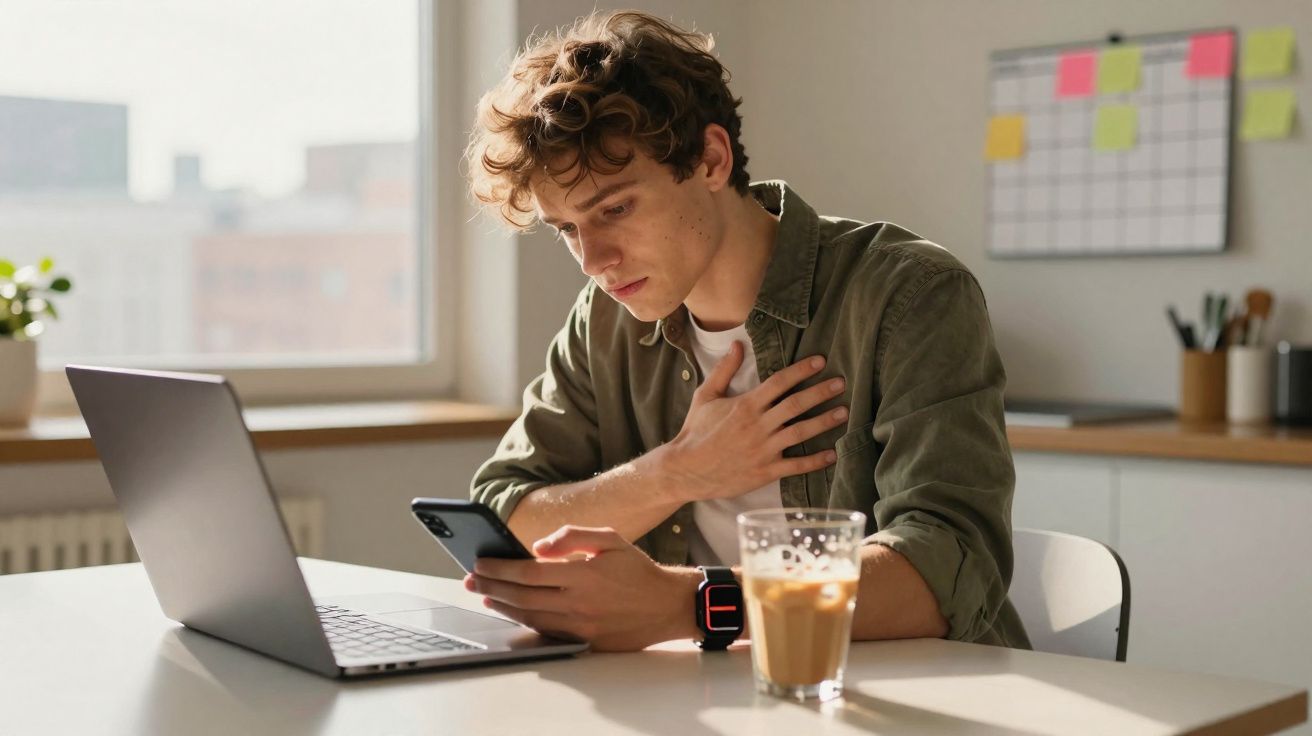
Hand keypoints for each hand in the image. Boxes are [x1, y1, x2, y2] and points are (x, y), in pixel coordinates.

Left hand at [464, 526, 698, 651]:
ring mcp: (581, 625)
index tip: (481, 563)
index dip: (500, 568)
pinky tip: (512, 612)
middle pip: (522, 597)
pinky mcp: (585, 641)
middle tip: (471, 579)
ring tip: (485, 596)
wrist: (666, 605)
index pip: (528, 573)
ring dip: (502, 607)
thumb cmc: (637, 570)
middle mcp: (579, 602)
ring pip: (530, 617)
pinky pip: (546, 631)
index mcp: (583, 574)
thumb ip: (572, 536)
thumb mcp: (610, 539)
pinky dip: (524, 621)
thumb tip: (538, 548)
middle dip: (491, 587)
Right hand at [663, 345, 846, 501]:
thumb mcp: (705, 396)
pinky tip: (832, 454)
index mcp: (745, 405)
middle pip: (796, 404)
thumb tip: (737, 345)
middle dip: (821, 392)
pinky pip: (796, 465)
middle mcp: (758, 425)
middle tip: (841, 383)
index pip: (779, 382)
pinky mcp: (765, 471)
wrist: (685, 470)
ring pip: (801, 432)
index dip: (801, 370)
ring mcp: (763, 449)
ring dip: (824, 422)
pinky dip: (816, 461)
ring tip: (843, 412)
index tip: (820, 361)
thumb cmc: (695, 432)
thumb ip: (724, 370)